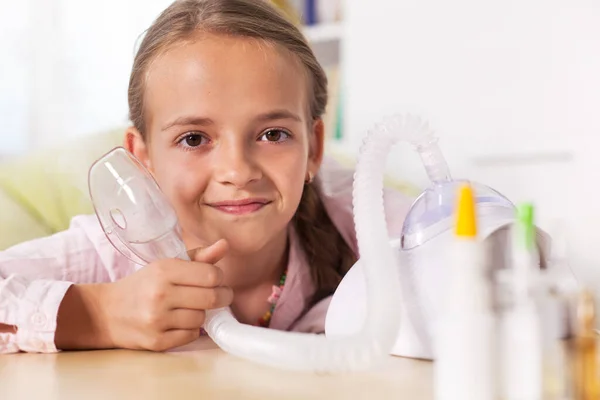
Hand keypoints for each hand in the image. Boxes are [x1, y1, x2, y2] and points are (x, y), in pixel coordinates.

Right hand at [102, 239, 232, 350]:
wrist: (106, 313)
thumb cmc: (143, 286)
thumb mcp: (166, 265)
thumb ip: (198, 257)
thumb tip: (224, 245)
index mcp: (164, 270)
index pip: (211, 275)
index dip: (220, 278)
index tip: (216, 280)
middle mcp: (160, 294)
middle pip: (212, 298)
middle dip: (222, 296)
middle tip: (220, 295)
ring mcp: (157, 320)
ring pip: (202, 318)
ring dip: (202, 313)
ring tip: (191, 308)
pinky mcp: (156, 341)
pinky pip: (191, 336)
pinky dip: (190, 329)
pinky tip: (180, 322)